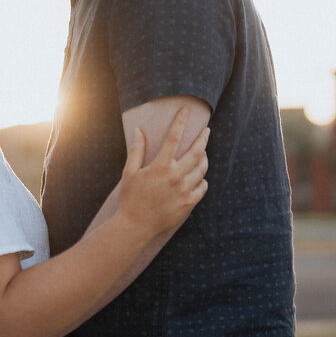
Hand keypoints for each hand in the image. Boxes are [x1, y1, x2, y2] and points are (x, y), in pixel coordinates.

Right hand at [116, 106, 208, 233]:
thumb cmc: (130, 198)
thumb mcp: (130, 172)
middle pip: (196, 152)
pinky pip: (202, 187)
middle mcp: (175, 177)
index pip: (174, 137)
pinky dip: (202, 179)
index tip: (186, 111)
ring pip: (202, 169)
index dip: (180, 121)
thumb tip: (139, 130)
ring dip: (204, 158)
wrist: (136, 226)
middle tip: (206, 131)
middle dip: (203, 138)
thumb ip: (137, 151)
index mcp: (160, 166)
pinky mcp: (189, 203)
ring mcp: (184, 191)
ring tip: (202, 153)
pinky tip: (198, 176)